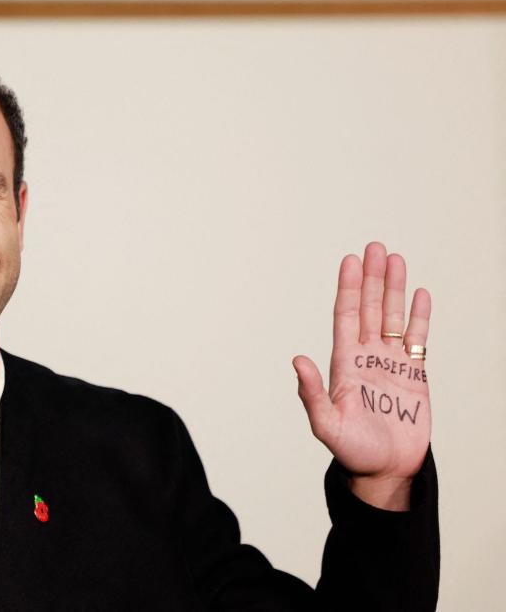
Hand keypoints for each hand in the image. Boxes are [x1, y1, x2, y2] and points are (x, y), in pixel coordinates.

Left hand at [293, 242, 430, 510]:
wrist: (384, 471)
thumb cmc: (352, 451)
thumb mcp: (326, 424)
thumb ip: (312, 393)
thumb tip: (297, 360)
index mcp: (343, 364)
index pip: (346, 316)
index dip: (348, 288)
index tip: (351, 261)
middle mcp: (366, 357)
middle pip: (369, 308)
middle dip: (372, 278)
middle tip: (375, 246)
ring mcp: (390, 364)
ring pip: (393, 317)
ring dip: (394, 289)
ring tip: (396, 258)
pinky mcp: (414, 375)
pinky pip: (417, 339)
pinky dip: (419, 317)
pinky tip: (420, 294)